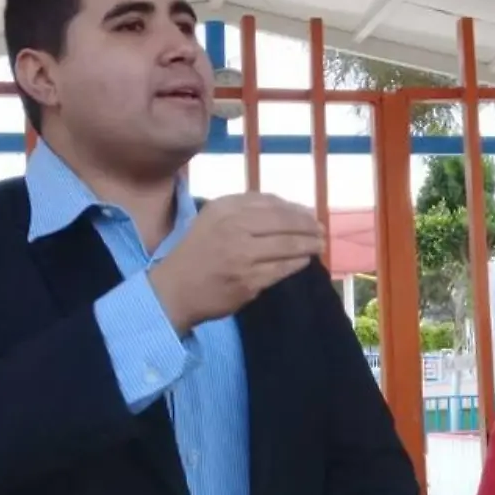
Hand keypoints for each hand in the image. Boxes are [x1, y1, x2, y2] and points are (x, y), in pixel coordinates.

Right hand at [148, 193, 323, 332]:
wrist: (173, 291)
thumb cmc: (195, 253)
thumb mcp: (212, 219)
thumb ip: (244, 208)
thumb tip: (288, 207)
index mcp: (224, 209)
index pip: (270, 203)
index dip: (294, 209)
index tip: (308, 213)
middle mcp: (234, 228)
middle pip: (284, 222)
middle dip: (308, 226)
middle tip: (321, 230)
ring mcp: (242, 255)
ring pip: (288, 245)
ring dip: (309, 245)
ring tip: (319, 244)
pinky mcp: (249, 280)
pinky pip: (282, 269)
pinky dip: (297, 263)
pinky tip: (304, 261)